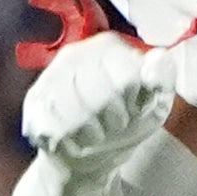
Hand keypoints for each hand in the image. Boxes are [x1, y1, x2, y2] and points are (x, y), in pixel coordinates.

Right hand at [21, 32, 173, 169]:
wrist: (88, 149)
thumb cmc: (126, 120)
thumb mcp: (156, 100)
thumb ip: (162, 76)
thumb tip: (157, 57)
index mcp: (108, 46)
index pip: (127, 79)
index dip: (134, 103)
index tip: (133, 108)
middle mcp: (74, 54)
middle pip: (101, 97)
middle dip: (114, 120)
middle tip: (114, 124)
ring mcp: (50, 77)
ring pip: (76, 114)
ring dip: (92, 133)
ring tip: (95, 132)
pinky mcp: (34, 102)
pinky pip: (55, 127)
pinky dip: (70, 141)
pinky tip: (74, 138)